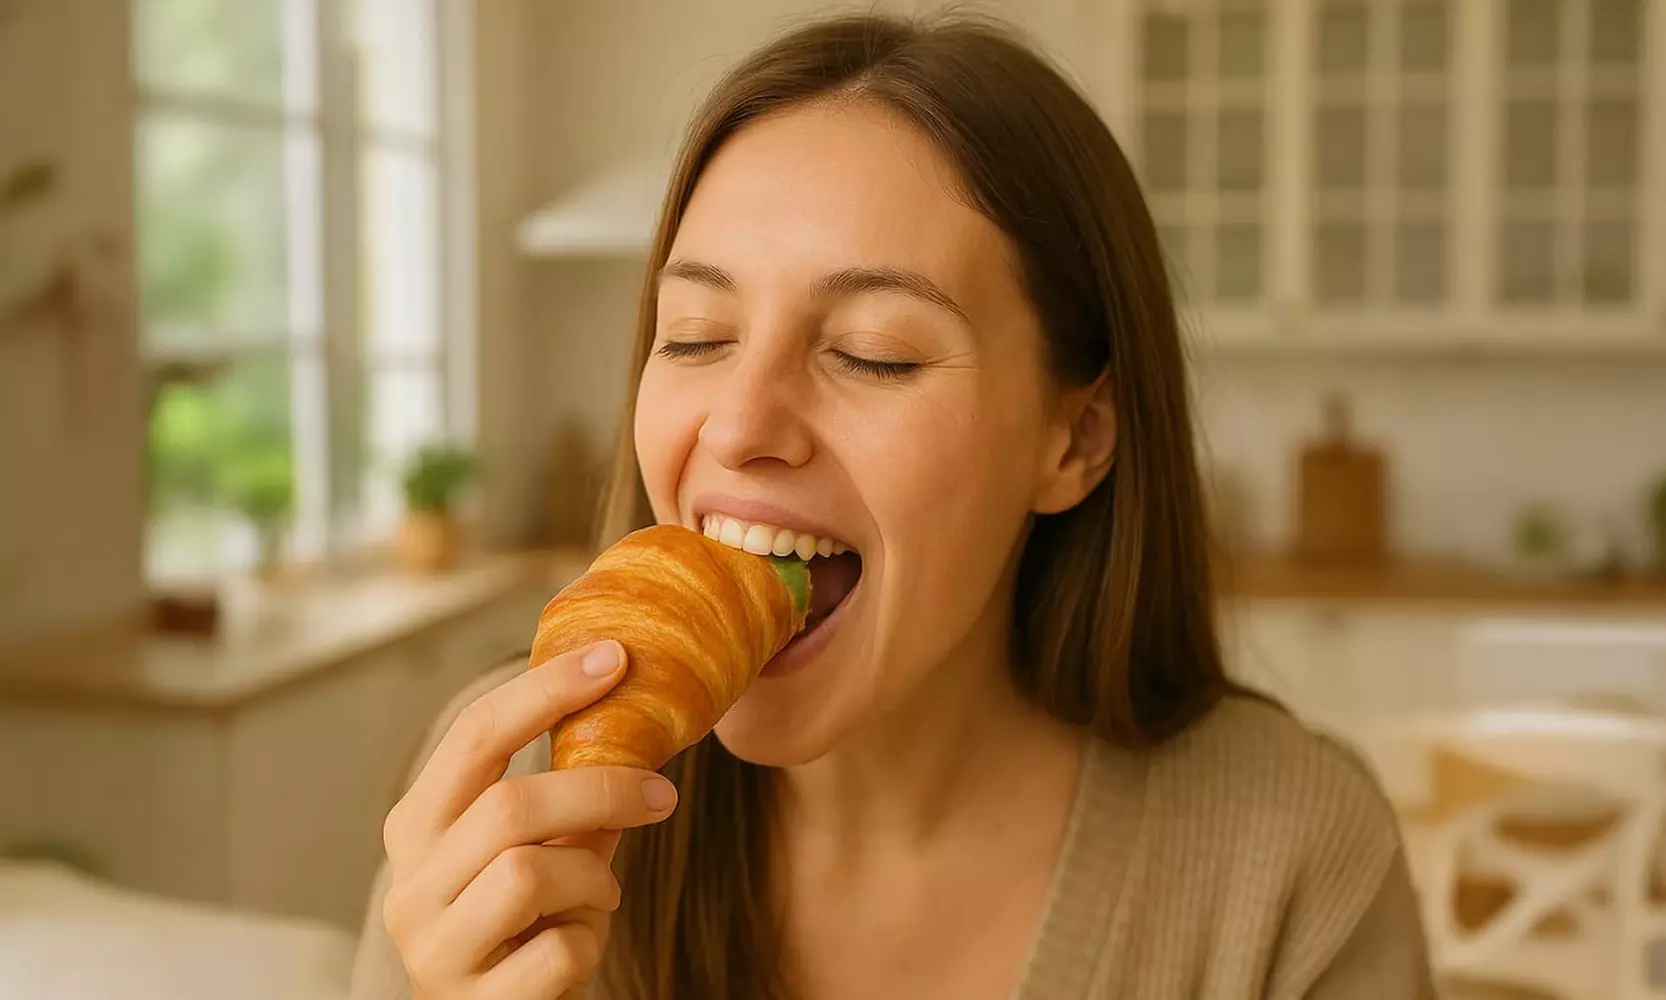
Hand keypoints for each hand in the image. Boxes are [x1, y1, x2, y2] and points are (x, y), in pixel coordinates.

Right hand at [380, 640, 677, 997]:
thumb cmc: (520, 927)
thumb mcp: (532, 853)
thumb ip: (561, 800)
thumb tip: (628, 710)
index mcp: (415, 827)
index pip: (474, 733)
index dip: (546, 689)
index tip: (614, 656)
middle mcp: (408, 884)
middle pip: (511, 804)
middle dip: (601, 790)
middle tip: (662, 793)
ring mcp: (433, 948)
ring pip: (530, 873)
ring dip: (593, 879)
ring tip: (598, 896)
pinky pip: (559, 950)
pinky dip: (590, 944)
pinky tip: (576, 950)